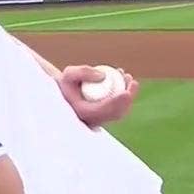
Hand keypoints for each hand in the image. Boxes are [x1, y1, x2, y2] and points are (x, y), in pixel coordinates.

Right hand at [15, 39, 137, 128]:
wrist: (61, 93)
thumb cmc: (65, 83)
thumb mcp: (69, 74)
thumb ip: (83, 72)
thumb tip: (104, 75)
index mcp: (82, 114)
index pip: (104, 111)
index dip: (118, 103)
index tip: (127, 91)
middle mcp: (91, 122)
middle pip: (115, 114)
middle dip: (128, 99)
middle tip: (133, 82)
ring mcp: (98, 121)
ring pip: (118, 113)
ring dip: (128, 97)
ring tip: (129, 79)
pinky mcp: (102, 118)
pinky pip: (117, 110)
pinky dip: (123, 98)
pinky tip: (125, 83)